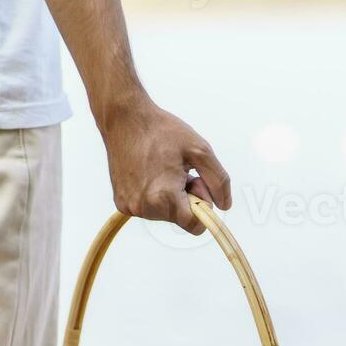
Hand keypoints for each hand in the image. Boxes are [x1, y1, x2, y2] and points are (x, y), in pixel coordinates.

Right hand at [100, 98, 230, 233]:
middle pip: (180, 220)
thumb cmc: (161, 131)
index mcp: (164, 196)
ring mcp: (131, 207)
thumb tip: (224, 205)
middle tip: (179, 171)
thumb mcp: (200, 150)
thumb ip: (218, 181)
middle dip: (186, 198)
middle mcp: (145, 206)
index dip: (202, 207)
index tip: (198, 185)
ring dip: (170, 197)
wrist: (125, 119)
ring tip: (163, 170)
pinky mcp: (122, 204)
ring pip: (165, 215)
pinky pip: (149, 209)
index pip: (194, 226)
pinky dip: (154, 196)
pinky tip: (149, 174)